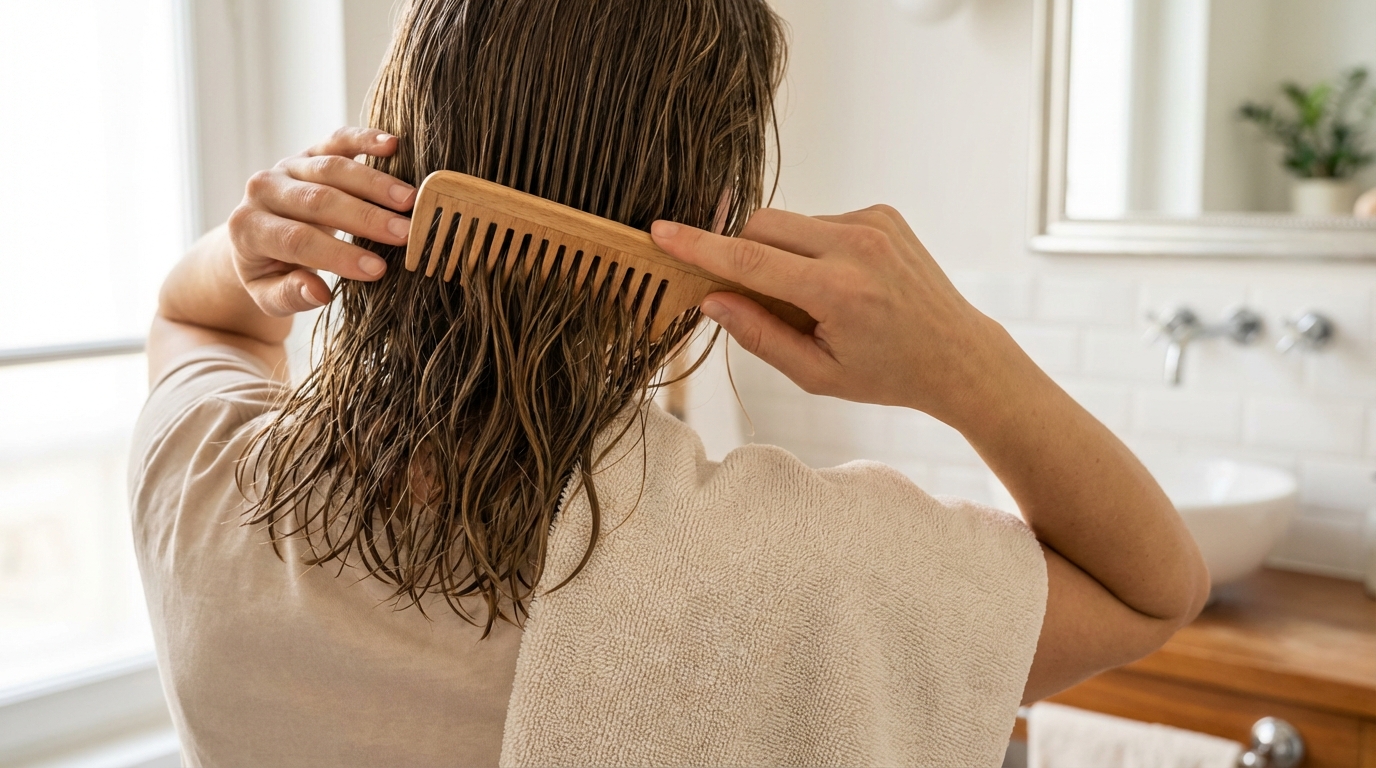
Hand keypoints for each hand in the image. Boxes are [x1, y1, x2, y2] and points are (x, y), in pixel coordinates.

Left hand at [226, 127, 416, 316]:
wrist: (257, 235)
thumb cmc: (269, 271)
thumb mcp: (269, 295)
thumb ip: (289, 295)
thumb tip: (319, 292)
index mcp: (249, 227)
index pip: (297, 240)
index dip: (339, 255)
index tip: (379, 269)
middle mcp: (263, 190)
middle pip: (318, 200)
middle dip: (365, 217)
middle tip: (405, 234)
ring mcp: (288, 166)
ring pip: (332, 168)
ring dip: (375, 184)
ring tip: (410, 202)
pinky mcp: (309, 151)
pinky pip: (337, 141)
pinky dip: (365, 139)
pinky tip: (394, 145)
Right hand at [650, 206, 1028, 425]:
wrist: (959, 356)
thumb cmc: (886, 374)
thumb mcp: (817, 375)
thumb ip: (759, 336)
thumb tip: (711, 299)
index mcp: (839, 291)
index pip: (750, 260)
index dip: (699, 246)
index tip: (660, 232)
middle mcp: (857, 246)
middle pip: (762, 226)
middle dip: (738, 251)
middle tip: (744, 294)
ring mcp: (873, 222)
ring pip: (789, 222)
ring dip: (780, 254)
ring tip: (815, 300)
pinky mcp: (882, 212)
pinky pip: (819, 221)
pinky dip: (811, 248)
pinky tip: (840, 283)